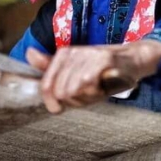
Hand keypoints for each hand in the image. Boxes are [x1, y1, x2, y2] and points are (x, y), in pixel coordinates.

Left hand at [26, 39, 160, 113]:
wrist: (132, 60)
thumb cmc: (102, 71)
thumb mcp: (75, 72)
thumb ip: (51, 68)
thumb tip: (28, 54)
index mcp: (63, 55)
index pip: (47, 86)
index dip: (52, 103)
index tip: (60, 108)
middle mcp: (72, 52)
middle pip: (59, 92)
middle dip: (74, 101)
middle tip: (87, 96)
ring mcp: (86, 55)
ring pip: (72, 91)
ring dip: (86, 98)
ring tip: (96, 91)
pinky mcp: (102, 60)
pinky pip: (87, 85)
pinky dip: (95, 93)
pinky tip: (103, 88)